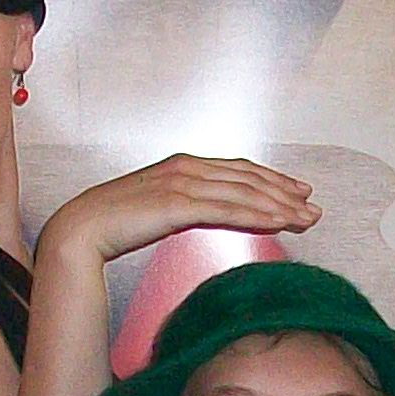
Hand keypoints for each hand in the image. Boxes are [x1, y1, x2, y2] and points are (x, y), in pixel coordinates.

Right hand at [42, 154, 319, 263]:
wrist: (80, 229)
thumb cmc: (113, 225)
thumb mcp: (157, 210)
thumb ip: (183, 206)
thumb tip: (202, 214)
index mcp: (182, 165)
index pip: (238, 170)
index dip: (271, 180)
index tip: (296, 192)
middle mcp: (187, 167)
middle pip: (248, 178)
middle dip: (285, 192)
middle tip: (314, 207)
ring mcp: (183, 183)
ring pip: (245, 192)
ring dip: (281, 205)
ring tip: (308, 219)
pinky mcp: (179, 203)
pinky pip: (229, 210)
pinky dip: (259, 215)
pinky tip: (281, 222)